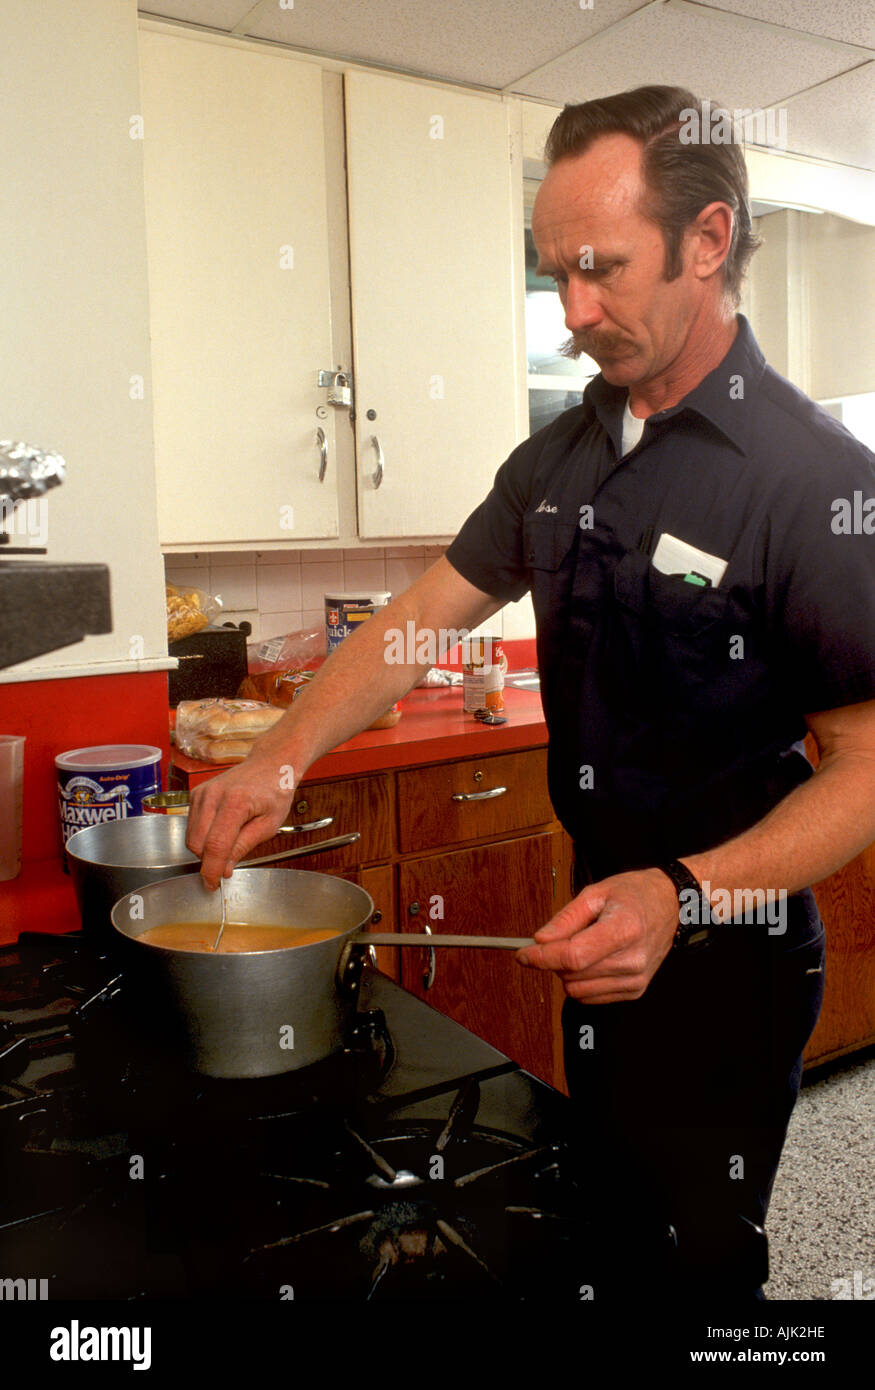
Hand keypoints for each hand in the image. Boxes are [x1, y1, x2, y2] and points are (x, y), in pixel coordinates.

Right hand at [185, 756, 293, 889]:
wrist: (270, 764)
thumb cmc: (274, 791)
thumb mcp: (269, 825)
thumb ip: (243, 847)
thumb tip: (223, 868)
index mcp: (235, 802)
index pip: (215, 845)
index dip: (211, 869)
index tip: (211, 884)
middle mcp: (213, 795)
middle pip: (197, 843)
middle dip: (209, 860)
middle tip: (228, 862)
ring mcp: (202, 792)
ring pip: (191, 836)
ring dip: (205, 848)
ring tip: (230, 841)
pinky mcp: (196, 793)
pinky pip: (191, 824)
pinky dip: (203, 835)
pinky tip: (221, 829)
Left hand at [516, 869, 678, 1003]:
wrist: (670, 905)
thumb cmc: (636, 895)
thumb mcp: (596, 892)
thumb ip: (565, 918)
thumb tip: (541, 940)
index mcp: (624, 929)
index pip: (574, 955)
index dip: (542, 957)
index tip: (523, 954)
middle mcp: (633, 959)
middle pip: (572, 975)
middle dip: (554, 959)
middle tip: (559, 939)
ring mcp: (635, 979)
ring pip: (578, 991)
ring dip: (568, 972)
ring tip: (582, 946)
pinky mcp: (635, 990)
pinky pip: (591, 997)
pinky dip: (583, 981)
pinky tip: (593, 960)